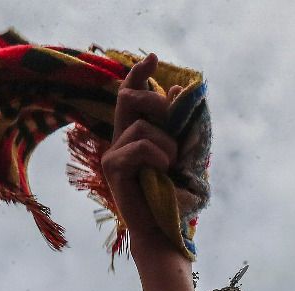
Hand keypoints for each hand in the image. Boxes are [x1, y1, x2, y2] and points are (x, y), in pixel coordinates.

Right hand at [102, 54, 186, 252]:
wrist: (164, 229)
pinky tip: (162, 171)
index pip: (132, 96)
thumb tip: (177, 89)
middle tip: (174, 129)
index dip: (139, 75)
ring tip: (171, 166)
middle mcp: (121, 140)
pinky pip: (139, 146)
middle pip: (128, 98)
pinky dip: (158, 156)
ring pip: (141, 126)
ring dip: (166, 143)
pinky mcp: (112, 167)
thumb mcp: (182, 152)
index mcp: (136, 135)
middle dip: (157, 105)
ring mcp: (114, 153)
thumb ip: (178, 124)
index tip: (153, 57)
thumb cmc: (174, 195)